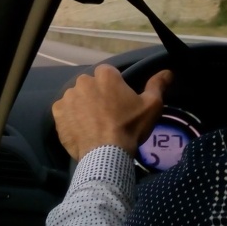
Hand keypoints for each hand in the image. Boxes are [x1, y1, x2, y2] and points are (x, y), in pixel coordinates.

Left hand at [52, 64, 173, 160]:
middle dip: (97, 96)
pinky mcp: (58, 112)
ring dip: (83, 106)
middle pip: (91, 85)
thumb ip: (158, 85)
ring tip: (93, 124)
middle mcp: (84, 81)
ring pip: (77, 98)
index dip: (114, 88)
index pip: (108, 74)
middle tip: (107, 115)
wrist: (106, 153)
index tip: (119, 103)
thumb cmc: (130, 127)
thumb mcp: (151, 106)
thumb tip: (168, 72)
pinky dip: (71, 118)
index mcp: (105, 75)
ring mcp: (68, 96)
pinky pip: (65, 111)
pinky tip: (81, 130)